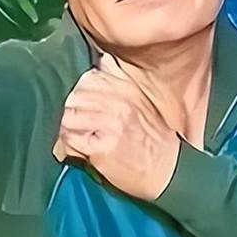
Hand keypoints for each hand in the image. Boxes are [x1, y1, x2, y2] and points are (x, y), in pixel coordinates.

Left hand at [51, 52, 180, 200]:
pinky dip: (71, 149)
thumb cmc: (154, 142)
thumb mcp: (144, 104)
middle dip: (73, 113)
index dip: (82, 94)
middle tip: (83, 129)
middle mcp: (120, 102)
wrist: (168, 174)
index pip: (89, 78)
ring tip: (83, 142)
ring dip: (70, 131)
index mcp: (129, 88)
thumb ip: (122, 84)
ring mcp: (111, 124)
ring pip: (68, 118)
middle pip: (75, 97)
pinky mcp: (103, 147)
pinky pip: (71, 141)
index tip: (87, 108)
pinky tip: (84, 154)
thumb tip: (100, 62)